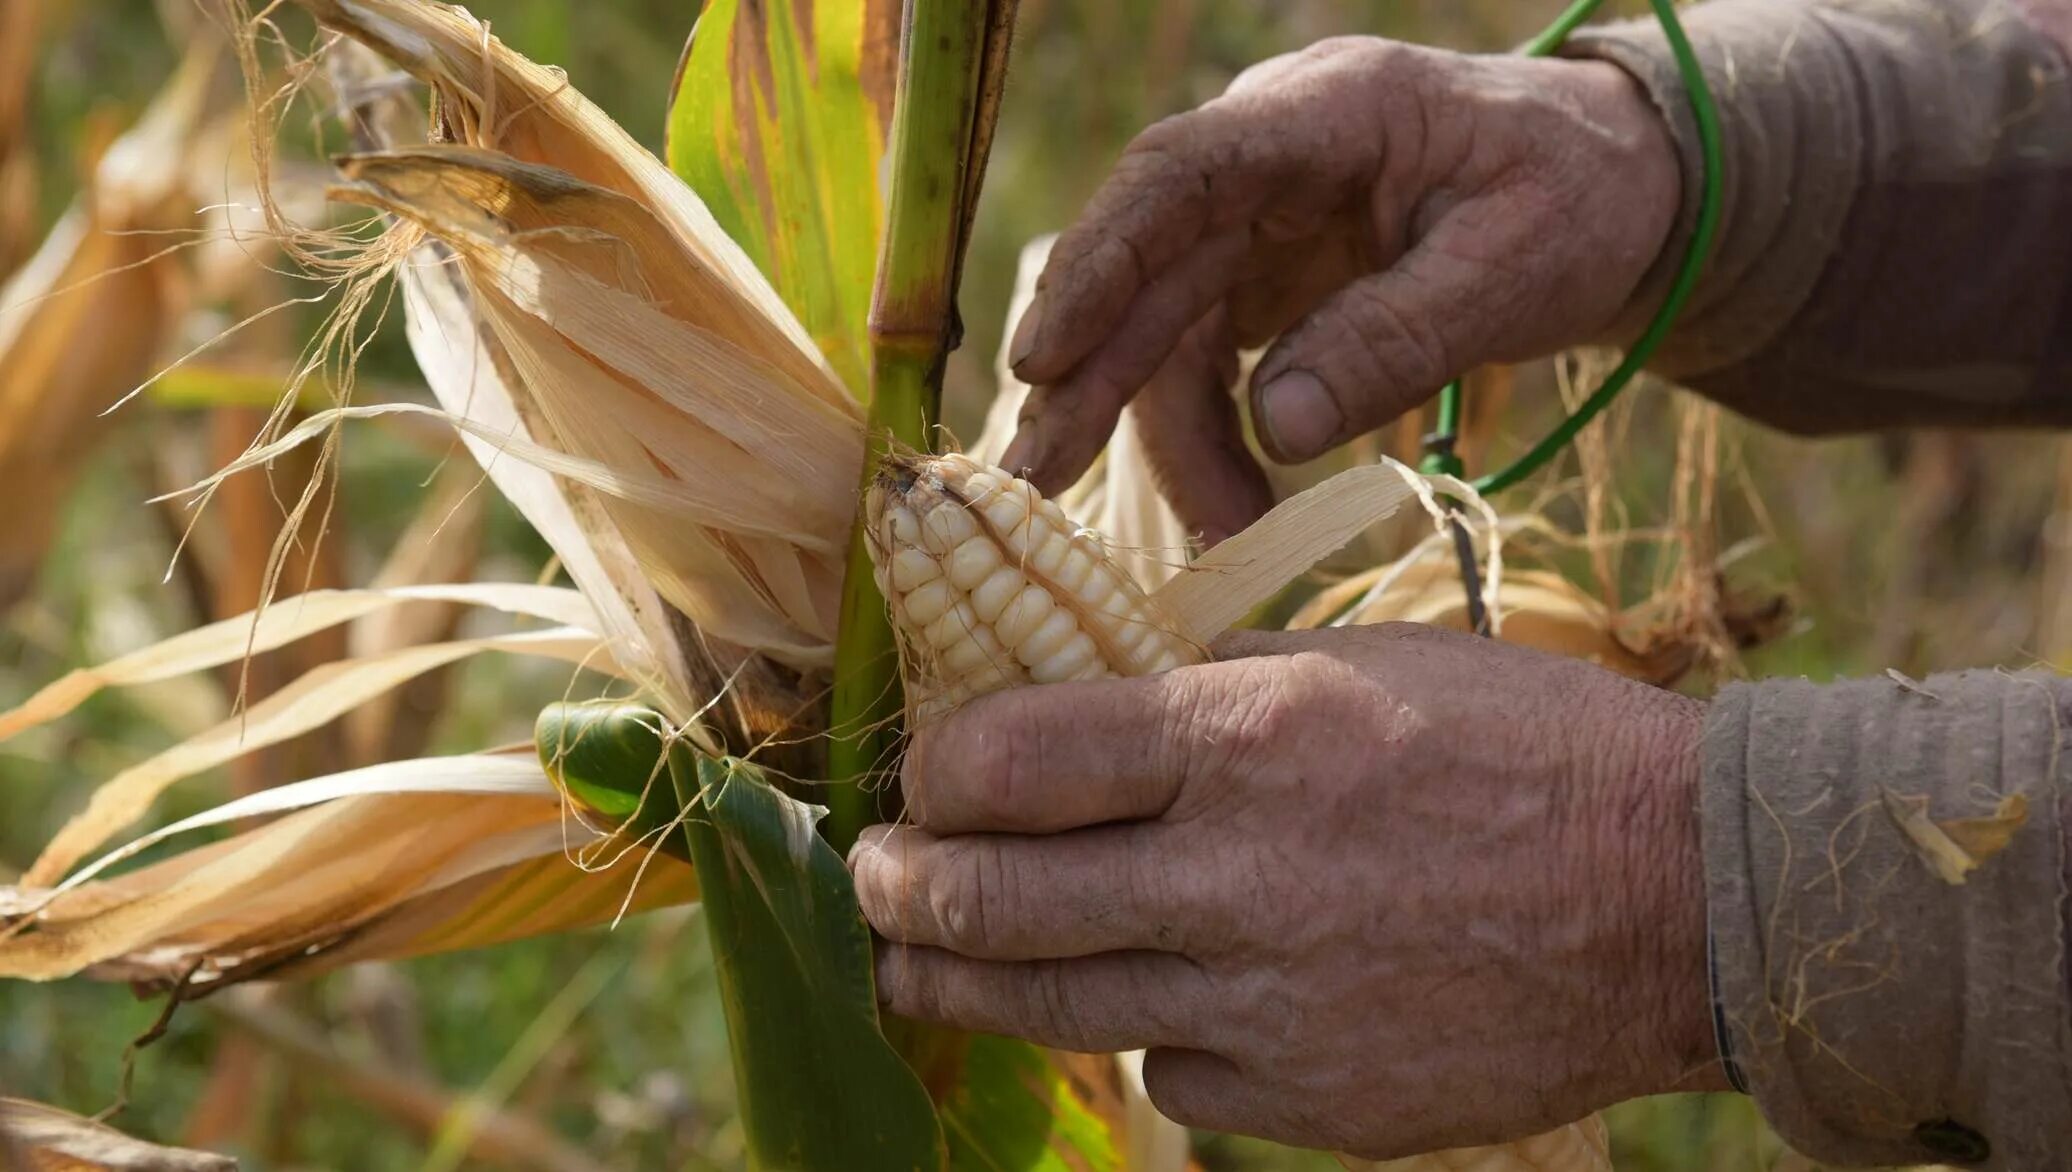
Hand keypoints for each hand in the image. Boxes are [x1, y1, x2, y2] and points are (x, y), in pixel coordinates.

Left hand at [850, 625, 1723, 1158]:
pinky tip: (1156, 1000)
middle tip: (872, 880)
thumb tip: (1085, 697)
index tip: (925, 775)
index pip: (1010, 758)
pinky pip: (1176, 1074)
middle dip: (901, 893)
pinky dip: (1149, 1035)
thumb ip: (1211, 685)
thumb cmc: (1526, 746)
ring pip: (1054, 1008)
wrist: (1684, 896)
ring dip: (956, 983)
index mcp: (1247, 735)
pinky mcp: (1316, 1100)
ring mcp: (1274, 1004)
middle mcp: (1239, 875)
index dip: (936, 770)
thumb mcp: (1364, 661)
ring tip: (911, 964)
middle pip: (995, 903)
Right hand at [1000, 39, 1679, 541]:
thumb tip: (1277, 431)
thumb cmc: (1578, 200)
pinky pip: (1209, 364)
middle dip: (1089, 379)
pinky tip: (1239, 511)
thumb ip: (1395, 339)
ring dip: (1167, 438)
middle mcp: (1267, 159)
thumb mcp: (1511, 269)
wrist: (1618, 188)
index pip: (1177, 175)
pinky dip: (1217, 441)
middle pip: (1148, 267)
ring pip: (1168, 331)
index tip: (1042, 361)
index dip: (1099, 265)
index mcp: (1326, 114)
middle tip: (1033, 485)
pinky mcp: (1267, 280)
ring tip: (1219, 538)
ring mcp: (1260, 221)